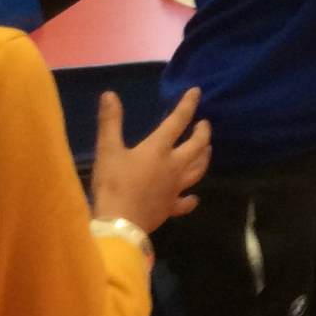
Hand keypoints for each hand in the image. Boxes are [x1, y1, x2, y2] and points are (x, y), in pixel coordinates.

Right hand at [89, 87, 211, 235]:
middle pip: (196, 146)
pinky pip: (186, 202)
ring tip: (207, 150)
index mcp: (159, 149)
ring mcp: (176, 188)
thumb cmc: (113, 184)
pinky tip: (193, 197)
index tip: (196, 92)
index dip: (188, 105)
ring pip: (198, 171)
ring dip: (204, 158)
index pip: (177, 121)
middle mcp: (174, 166)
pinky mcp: (172, 207)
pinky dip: (191, 199)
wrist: (120, 223)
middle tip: (204, 124)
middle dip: (203, 133)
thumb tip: (109, 94)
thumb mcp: (108, 150)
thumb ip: (110, 122)